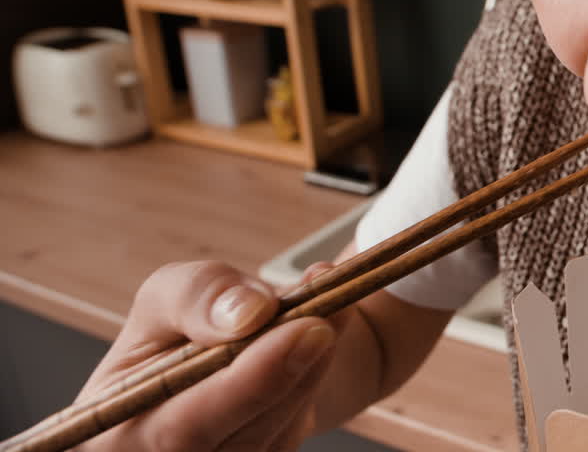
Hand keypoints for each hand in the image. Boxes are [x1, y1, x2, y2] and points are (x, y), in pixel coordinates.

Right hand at [75, 261, 344, 451]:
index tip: (305, 328)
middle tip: (328, 319)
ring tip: (331, 309)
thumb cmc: (180, 327)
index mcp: (112, 431)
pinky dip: (314, 381)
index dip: (248, 383)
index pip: (181, 426)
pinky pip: (295, 433)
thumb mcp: (169, 293)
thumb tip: (249, 314)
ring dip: (311, 369)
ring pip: (278, 434)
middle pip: (241, 437)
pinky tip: (320, 341)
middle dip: (289, 372)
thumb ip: (199, 294)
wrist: (224, 351)